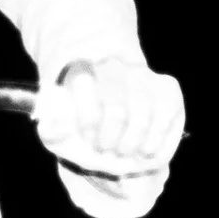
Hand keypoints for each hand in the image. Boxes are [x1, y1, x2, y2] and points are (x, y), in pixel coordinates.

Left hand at [36, 56, 185, 174]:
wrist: (114, 127)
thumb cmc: (82, 132)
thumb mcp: (59, 134)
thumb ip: (52, 130)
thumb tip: (51, 124)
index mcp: (81, 70)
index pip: (84, 83)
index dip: (87, 118)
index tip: (89, 138)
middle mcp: (113, 65)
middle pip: (115, 104)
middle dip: (110, 137)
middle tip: (105, 149)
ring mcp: (142, 75)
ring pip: (143, 112)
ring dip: (132, 142)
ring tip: (124, 152)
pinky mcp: (167, 88)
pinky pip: (166, 113)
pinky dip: (156, 140)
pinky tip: (146, 150)